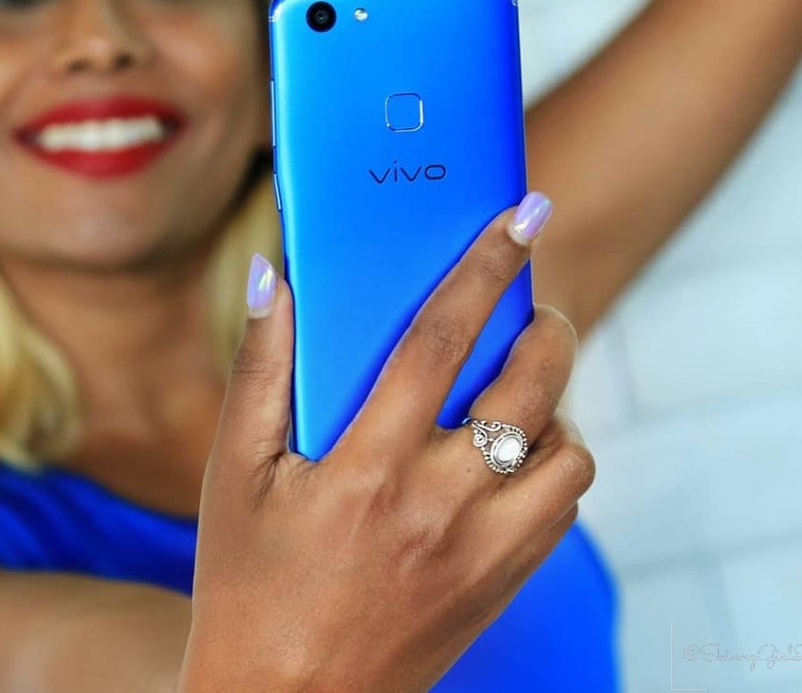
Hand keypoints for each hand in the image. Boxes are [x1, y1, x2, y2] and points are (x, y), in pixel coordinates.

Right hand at [178, 200, 594, 692]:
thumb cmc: (249, 582)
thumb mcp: (233, 472)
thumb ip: (259, 367)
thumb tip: (270, 277)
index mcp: (367, 465)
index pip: (441, 338)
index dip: (485, 265)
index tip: (524, 215)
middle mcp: (439, 505)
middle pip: (530, 386)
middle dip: (548, 327)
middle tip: (532, 310)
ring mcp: (482, 552)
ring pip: (568, 452)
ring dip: (554, 406)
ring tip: (516, 394)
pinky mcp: (502, 586)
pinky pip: (562, 507)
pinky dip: (553, 464)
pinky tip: (509, 456)